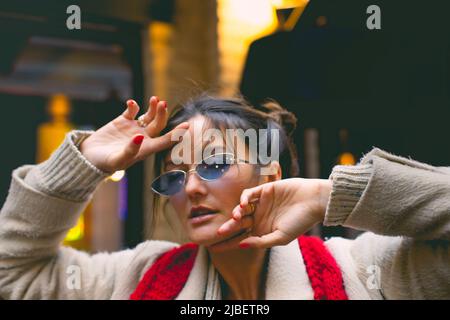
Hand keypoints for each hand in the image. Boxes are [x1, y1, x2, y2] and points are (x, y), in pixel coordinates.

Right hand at [80, 96, 188, 172]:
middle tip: (162, 103)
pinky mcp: (122, 121)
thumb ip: (130, 150)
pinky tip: (131, 103)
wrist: (87, 157)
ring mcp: (133, 128)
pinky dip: (133, 105)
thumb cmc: (104, 163)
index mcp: (145, 149)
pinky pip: (132, 111)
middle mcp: (143, 138)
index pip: (165, 141)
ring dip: (153, 108)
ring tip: (155, 99)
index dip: (176, 134)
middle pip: (159, 125)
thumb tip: (139, 137)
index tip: (187, 126)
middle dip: (162, 114)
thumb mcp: (117, 160)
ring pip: (149, 116)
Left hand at [210, 178, 331, 250]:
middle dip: (227, 229)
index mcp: (262, 230)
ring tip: (236, 217)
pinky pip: (248, 194)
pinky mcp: (264, 190)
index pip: (241, 238)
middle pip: (238, 224)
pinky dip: (243, 198)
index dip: (227, 243)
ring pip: (241, 209)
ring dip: (236, 213)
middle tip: (218, 233)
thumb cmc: (300, 222)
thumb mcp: (281, 238)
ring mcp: (261, 204)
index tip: (213, 248)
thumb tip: (241, 245)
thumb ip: (261, 242)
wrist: (314, 201)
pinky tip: (243, 204)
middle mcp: (259, 217)